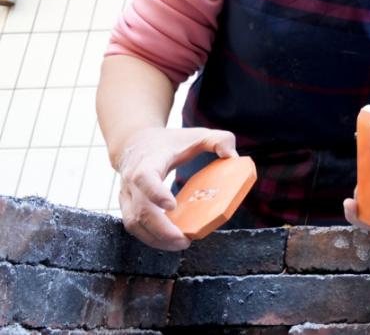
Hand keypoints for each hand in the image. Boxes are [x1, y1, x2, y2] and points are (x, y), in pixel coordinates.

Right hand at [115, 126, 237, 251]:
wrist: (134, 142)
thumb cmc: (169, 141)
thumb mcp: (196, 135)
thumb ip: (218, 140)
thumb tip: (232, 156)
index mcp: (148, 162)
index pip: (145, 178)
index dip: (156, 193)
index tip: (172, 206)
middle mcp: (131, 181)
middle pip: (139, 210)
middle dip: (161, 229)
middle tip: (184, 240)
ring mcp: (126, 196)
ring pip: (133, 224)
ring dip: (154, 239)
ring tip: (179, 244)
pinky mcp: (127, 207)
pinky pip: (134, 227)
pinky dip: (150, 237)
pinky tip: (170, 241)